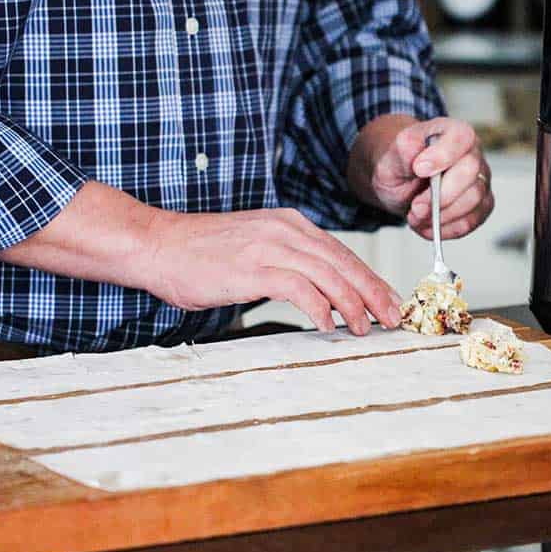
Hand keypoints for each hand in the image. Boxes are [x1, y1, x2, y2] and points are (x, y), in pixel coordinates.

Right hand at [145, 207, 401, 333]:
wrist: (157, 244)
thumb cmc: (202, 254)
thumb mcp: (256, 249)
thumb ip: (289, 263)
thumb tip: (323, 294)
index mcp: (290, 224)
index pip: (342, 253)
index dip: (369, 278)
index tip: (388, 300)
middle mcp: (286, 230)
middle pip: (343, 263)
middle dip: (373, 292)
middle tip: (393, 316)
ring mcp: (269, 247)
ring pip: (328, 274)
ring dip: (352, 303)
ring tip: (365, 327)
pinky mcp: (251, 268)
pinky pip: (298, 288)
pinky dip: (319, 307)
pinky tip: (328, 324)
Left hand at [348, 115, 493, 239]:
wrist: (402, 183)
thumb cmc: (401, 163)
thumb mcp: (393, 153)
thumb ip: (404, 150)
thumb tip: (419, 158)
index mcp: (454, 132)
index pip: (461, 137)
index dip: (443, 155)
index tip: (419, 169)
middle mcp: (473, 155)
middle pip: (470, 172)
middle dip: (441, 195)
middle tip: (416, 207)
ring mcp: (480, 181)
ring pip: (474, 200)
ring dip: (441, 216)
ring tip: (416, 216)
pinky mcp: (481, 206)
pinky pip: (472, 221)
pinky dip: (446, 229)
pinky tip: (427, 226)